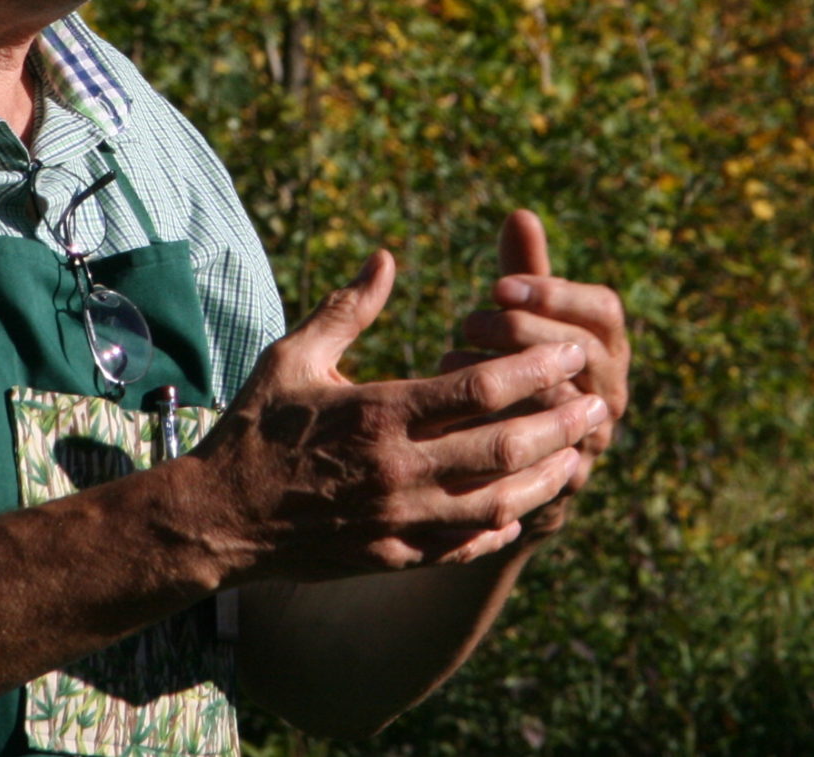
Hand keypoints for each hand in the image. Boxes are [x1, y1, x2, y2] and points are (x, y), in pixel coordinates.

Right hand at [187, 250, 606, 580]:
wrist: (216, 520)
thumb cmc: (254, 428)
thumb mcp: (294, 358)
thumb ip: (348, 309)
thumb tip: (386, 257)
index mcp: (378, 413)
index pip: (479, 389)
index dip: (534, 367)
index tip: (569, 349)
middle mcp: (396, 470)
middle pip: (502, 448)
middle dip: (558, 422)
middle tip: (597, 402)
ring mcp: (397, 520)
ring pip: (494, 502)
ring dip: (545, 478)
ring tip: (578, 456)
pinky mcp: (392, 555)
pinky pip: (462, 544)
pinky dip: (498, 525)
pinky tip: (521, 507)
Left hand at [443, 211, 630, 534]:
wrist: (513, 462)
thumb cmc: (516, 368)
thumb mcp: (522, 319)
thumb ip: (524, 272)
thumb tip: (520, 214)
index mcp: (608, 344)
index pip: (604, 310)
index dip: (553, 293)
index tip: (496, 284)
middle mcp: (610, 390)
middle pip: (583, 353)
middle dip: (521, 332)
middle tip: (468, 323)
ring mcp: (592, 437)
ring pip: (561, 402)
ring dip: (505, 376)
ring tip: (451, 358)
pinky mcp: (563, 479)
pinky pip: (538, 451)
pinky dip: (494, 423)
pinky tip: (450, 408)